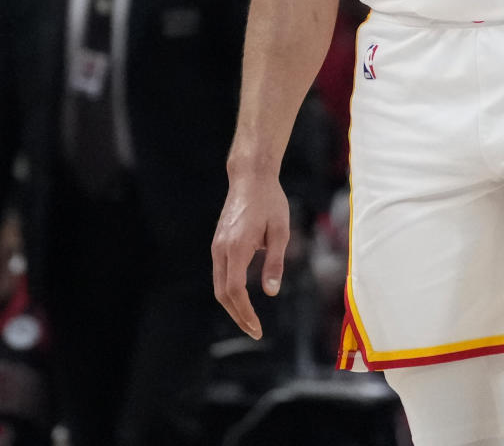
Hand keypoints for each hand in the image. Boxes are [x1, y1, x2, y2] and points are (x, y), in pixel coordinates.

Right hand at [212, 173, 289, 338]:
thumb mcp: (280, 230)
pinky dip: (229, 291)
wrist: (250, 177)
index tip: (257, 328)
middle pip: (222, 293)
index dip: (244, 312)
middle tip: (255, 331)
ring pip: (218, 285)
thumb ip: (275, 261)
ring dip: (232, 305)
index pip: (234, 290)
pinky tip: (243, 297)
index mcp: (237, 247)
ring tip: (250, 320)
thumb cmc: (270, 200)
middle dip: (237, 315)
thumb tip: (271, 291)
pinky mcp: (218, 243)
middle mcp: (222, 249)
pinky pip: (220, 274)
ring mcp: (217, 246)